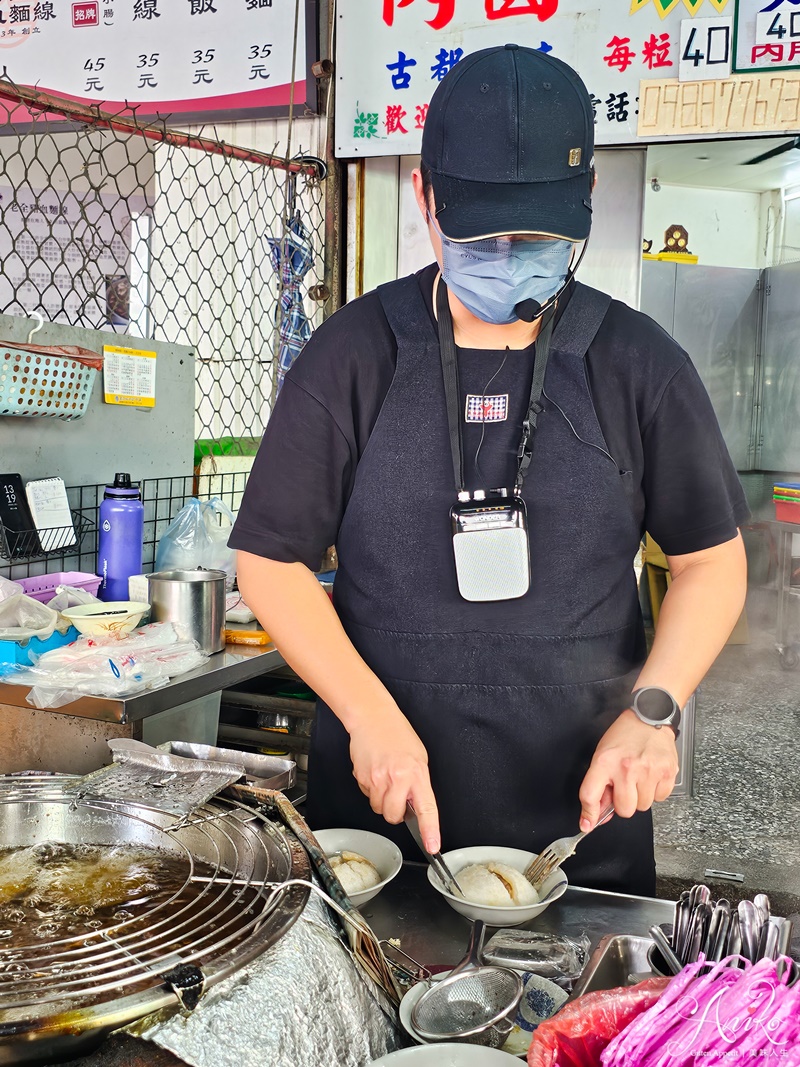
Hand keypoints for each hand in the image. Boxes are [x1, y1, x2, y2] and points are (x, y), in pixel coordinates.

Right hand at [348, 705, 440, 852]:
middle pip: (393, 816)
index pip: (426, 808)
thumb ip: (418, 783)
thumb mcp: (418, 758)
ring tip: (385, 778)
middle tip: (397, 795)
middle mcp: (397, 778)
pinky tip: (375, 772)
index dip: (430, 830)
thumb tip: (414, 805)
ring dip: (382, 800)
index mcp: (416, 773)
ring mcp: (377, 779)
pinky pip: (367, 795)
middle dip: (395, 812)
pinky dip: (371, 789)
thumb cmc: (398, 735)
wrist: (373, 718)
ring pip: (378, 808)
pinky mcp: (361, 778)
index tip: (432, 846)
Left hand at [579, 709, 678, 832]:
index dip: (588, 815)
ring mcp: (649, 771)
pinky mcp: (667, 773)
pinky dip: (656, 791)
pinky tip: (651, 775)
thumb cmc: (624, 734)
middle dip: (623, 803)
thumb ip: (600, 784)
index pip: (590, 795)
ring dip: (640, 797)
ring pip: (643, 807)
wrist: (649, 717)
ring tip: (639, 777)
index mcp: (605, 761)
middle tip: (625, 787)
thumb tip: (598, 814)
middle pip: (624, 810)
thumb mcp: (603, 754)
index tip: (588, 824)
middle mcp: (626, 768)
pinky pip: (660, 798)